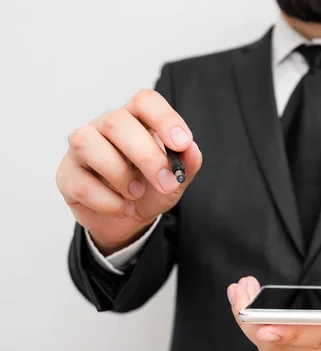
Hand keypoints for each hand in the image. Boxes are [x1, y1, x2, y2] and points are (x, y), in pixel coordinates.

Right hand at [56, 90, 202, 253]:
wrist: (128, 216)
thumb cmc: (152, 187)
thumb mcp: (176, 178)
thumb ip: (187, 163)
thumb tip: (191, 150)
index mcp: (136, 119)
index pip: (145, 101)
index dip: (164, 118)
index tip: (182, 143)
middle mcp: (105, 126)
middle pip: (117, 122)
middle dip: (147, 156)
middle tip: (166, 183)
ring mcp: (82, 148)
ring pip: (88, 144)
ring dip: (120, 174)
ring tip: (138, 193)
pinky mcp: (67, 175)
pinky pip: (81, 183)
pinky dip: (108, 201)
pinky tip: (124, 208)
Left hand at [227, 268, 320, 350]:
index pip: (314, 337)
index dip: (288, 333)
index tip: (264, 324)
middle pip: (283, 346)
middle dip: (255, 320)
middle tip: (240, 291)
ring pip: (272, 348)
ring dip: (250, 322)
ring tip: (240, 291)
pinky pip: (272, 347)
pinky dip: (255, 326)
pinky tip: (247, 303)